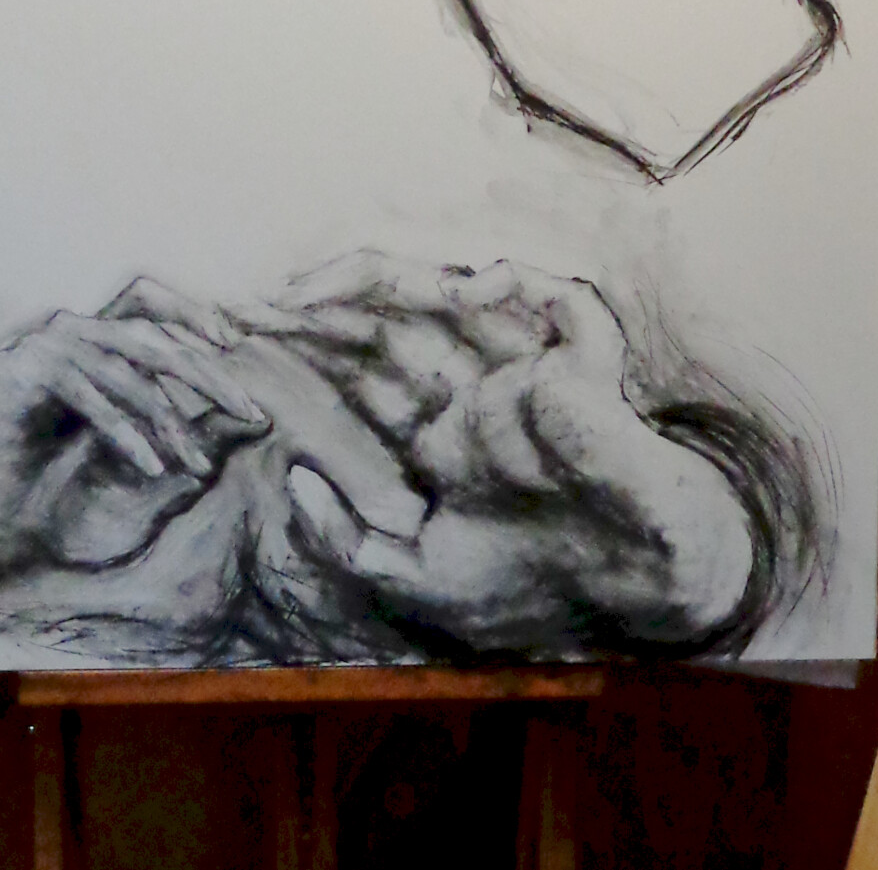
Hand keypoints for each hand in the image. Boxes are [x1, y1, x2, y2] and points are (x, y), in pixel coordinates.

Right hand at [0, 292, 266, 580]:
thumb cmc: (44, 485)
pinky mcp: (18, 375)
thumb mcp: (120, 453)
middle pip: (152, 337)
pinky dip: (124, 432)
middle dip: (208, 376)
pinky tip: (151, 468)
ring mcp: (41, 348)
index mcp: (89, 340)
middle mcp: (68, 332)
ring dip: (168, 422)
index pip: (147, 301)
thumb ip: (167, 426)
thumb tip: (236, 417)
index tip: (234, 343)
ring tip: (195, 468)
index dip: (192, 310)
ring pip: (125, 369)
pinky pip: (87, 396)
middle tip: (251, 413)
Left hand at [244, 253, 757, 644]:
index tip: (241, 345)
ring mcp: (519, 372)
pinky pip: (558, 301)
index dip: (308, 358)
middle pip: (391, 325)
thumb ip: (350, 537)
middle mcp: (473, 391)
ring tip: (303, 293)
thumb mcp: (418, 575)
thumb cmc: (535, 585)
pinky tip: (471, 285)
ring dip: (380, 282)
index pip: (365, 378)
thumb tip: (293, 479)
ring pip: (450, 297)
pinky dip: (520, 282)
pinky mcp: (577, 366)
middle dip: (323, 310)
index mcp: (441, 435)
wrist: (636, 594)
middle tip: (251, 309)